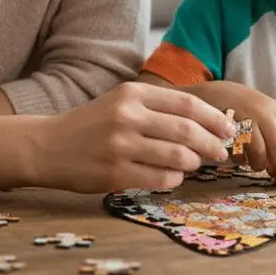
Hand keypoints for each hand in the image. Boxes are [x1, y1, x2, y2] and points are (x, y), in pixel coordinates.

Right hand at [34, 82, 237, 193]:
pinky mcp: (114, 174)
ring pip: (178, 157)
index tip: (229, 129)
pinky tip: (173, 177)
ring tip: (195, 164)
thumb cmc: (92, 124)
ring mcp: (120, 146)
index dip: (214, 118)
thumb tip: (207, 122)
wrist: (46, 146)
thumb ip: (158, 107)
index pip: (186, 104)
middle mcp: (127, 117)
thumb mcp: (122, 102)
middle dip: (212, 144)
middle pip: (187, 131)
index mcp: (132, 94)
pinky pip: (160, 179)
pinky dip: (175, 180)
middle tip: (221, 153)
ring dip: (194, 163)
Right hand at [226, 88, 275, 183]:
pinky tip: (241, 159)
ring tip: (257, 167)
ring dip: (260, 165)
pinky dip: (240, 160)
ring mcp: (245, 118)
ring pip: (258, 151)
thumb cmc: (246, 107)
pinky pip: (238, 150)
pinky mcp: (227, 126)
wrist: (216, 91)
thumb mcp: (266, 113)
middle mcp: (263, 112)